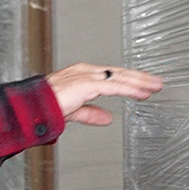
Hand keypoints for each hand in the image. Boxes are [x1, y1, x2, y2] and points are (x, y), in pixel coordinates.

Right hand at [45, 63, 163, 126]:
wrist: (32, 106)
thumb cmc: (45, 106)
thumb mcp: (75, 110)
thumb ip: (91, 113)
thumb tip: (107, 117)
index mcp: (83, 75)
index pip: (112, 76)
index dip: (130, 80)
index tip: (143, 85)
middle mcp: (87, 72)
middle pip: (120, 73)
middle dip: (140, 78)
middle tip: (157, 82)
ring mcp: (87, 76)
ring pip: (120, 77)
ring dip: (140, 81)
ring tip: (156, 85)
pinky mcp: (87, 84)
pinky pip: (115, 86)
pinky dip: (130, 89)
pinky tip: (142, 93)